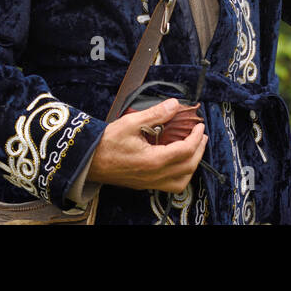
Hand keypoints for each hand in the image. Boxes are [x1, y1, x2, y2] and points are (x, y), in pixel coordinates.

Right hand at [86, 98, 206, 192]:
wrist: (88, 162)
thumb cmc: (106, 143)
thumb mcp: (130, 123)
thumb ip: (155, 114)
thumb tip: (174, 105)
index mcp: (153, 160)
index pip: (185, 150)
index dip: (196, 137)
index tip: (199, 125)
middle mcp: (154, 174)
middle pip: (188, 166)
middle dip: (199, 150)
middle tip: (202, 135)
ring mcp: (149, 182)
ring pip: (182, 181)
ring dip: (192, 165)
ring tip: (195, 149)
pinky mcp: (145, 184)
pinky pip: (171, 186)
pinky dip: (181, 175)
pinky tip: (179, 162)